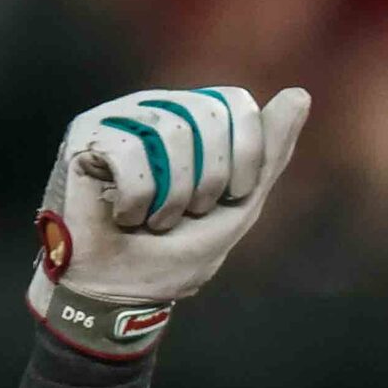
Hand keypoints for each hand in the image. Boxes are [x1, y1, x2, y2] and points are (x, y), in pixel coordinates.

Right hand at [29, 86, 309, 356]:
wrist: (122, 292)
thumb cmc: (176, 253)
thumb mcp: (238, 208)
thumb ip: (269, 156)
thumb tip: (300, 95)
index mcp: (196, 121)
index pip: (237, 105)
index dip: (244, 158)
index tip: (229, 198)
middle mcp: (159, 108)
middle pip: (207, 117)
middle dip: (208, 183)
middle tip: (185, 213)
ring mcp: (120, 118)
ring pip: (170, 134)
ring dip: (171, 199)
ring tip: (153, 218)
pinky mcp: (86, 136)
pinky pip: (129, 153)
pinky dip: (135, 202)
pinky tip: (122, 214)